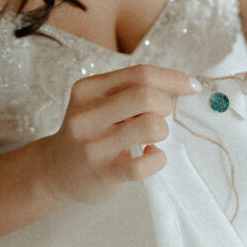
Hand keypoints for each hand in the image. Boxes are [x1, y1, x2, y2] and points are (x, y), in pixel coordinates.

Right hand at [40, 64, 198, 204]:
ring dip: (162, 131)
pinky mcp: (103, 172)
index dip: (173, 79)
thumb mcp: (98, 103)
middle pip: (146, 95)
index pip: (140, 73)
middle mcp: (86, 114)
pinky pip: (144, 164)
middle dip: (165, 105)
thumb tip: (183, 85)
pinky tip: (149, 156)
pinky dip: (157, 159)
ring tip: (152, 138)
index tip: (191, 86)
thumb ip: (130, 91)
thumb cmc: (90, 133)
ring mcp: (93, 145)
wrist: (55, 171)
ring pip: (150, 126)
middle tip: (160, 117)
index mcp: (88, 89)